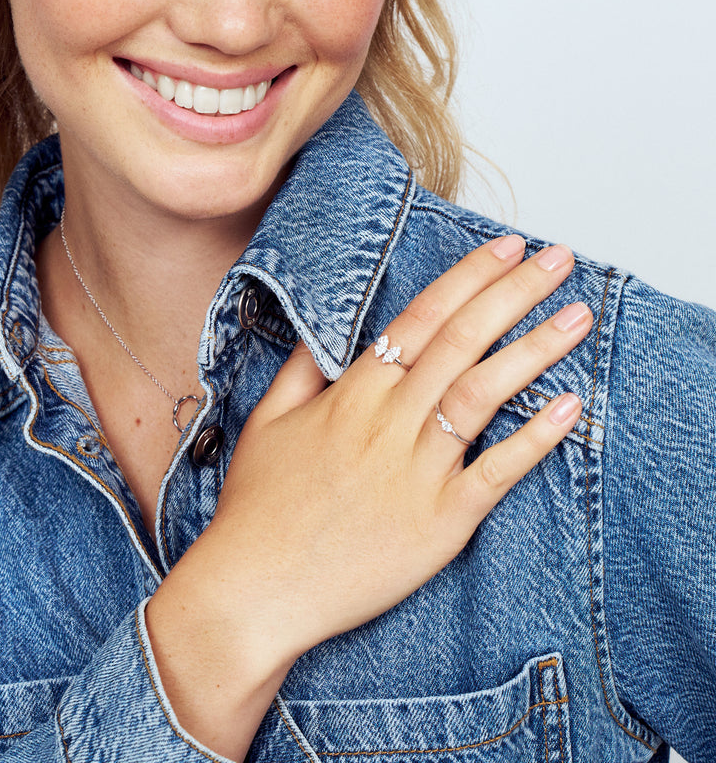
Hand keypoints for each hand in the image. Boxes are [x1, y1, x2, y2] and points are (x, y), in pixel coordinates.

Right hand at [146, 234, 591, 758]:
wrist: (257, 587)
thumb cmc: (258, 506)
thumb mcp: (266, 422)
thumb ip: (300, 371)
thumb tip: (325, 331)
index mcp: (351, 394)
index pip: (421, 318)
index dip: (468, 277)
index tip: (505, 246)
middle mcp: (389, 422)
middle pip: (462, 341)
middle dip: (514, 291)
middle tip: (558, 257)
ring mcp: (418, 471)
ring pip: (485, 394)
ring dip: (536, 349)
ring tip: (577, 314)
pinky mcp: (442, 521)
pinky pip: (497, 472)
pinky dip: (536, 439)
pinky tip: (572, 406)